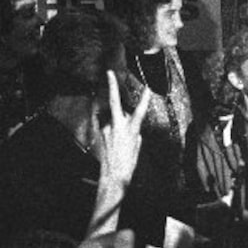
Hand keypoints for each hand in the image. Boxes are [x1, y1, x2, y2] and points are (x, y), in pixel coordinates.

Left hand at [93, 70, 149, 188]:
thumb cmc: (128, 162)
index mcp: (130, 129)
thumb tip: (129, 121)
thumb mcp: (137, 144)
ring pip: (113, 116)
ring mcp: (106, 128)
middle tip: (109, 72)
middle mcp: (117, 126)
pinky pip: (108, 124)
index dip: (144, 99)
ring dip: (118, 120)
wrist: (113, 175)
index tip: (147, 89)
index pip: (139, 111)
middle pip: (114, 101)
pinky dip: (113, 127)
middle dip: (112, 86)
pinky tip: (115, 140)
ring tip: (121, 138)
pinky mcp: (100, 132)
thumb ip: (133, 130)